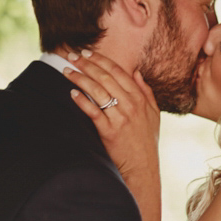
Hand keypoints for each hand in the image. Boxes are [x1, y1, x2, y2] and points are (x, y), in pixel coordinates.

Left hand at [65, 49, 160, 192]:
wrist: (143, 167)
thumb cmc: (146, 141)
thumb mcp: (153, 114)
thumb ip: (146, 91)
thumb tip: (137, 72)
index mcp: (139, 98)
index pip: (118, 72)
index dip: (101, 60)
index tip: (87, 53)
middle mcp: (130, 105)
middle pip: (105, 77)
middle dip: (86, 64)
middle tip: (71, 56)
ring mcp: (120, 117)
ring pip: (97, 91)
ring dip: (80, 78)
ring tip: (66, 71)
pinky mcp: (109, 131)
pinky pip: (93, 111)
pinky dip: (82, 101)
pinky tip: (72, 92)